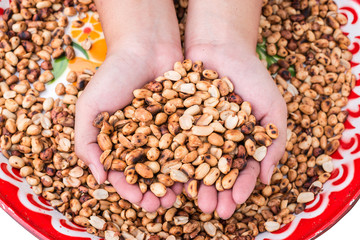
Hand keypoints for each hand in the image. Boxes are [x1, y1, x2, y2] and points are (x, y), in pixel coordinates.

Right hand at [75, 46, 182, 211]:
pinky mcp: (184, 122)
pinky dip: (192, 160)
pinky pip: (189, 145)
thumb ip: (87, 142)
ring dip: (174, 183)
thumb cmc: (113, 75)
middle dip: (154, 192)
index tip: (137, 200)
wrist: (144, 48)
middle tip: (159, 206)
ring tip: (178, 198)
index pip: (123, 173)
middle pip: (149, 174)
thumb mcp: (90, 107)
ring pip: (171, 164)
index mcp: (119, 142)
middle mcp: (143, 142)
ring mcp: (165, 133)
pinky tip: (196, 175)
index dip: (129, 189)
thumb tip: (98, 178)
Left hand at [185, 44, 286, 218]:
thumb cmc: (252, 76)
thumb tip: (268, 179)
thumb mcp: (273, 108)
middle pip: (216, 172)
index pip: (242, 170)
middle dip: (216, 192)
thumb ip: (273, 142)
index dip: (241, 186)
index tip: (237, 201)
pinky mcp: (176, 122)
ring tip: (194, 201)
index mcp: (241, 142)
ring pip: (194, 163)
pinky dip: (173, 160)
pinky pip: (174, 144)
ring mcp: (196, 133)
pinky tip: (171, 177)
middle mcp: (217, 141)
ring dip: (195, 184)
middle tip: (214, 210)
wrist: (221, 46)